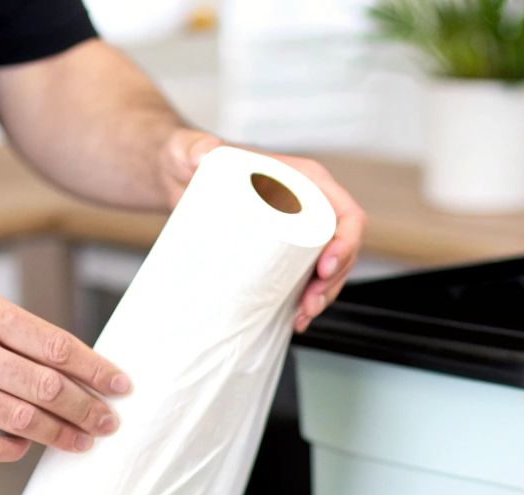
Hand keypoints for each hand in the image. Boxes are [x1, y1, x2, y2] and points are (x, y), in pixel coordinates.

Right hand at [0, 277, 130, 463]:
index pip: (55, 344)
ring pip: (23, 420)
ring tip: (83, 439)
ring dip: (61, 434)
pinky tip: (25, 447)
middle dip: (88, 407)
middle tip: (110, 420)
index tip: (119, 384)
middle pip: (47, 387)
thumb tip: (55, 358)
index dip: (95, 369)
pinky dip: (13, 450)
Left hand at [160, 129, 366, 333]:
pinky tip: (295, 317)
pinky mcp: (283, 248)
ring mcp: (299, 228)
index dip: (345, 243)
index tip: (324, 268)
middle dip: (333, 282)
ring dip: (323, 296)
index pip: (345, 212)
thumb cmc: (192, 158)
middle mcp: (308, 202)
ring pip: (329, 267)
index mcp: (304, 178)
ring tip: (302, 316)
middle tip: (308, 304)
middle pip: (343, 248)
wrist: (177, 179)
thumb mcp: (192, 151)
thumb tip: (203, 156)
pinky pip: (307, 275)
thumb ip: (196, 148)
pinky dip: (307, 299)